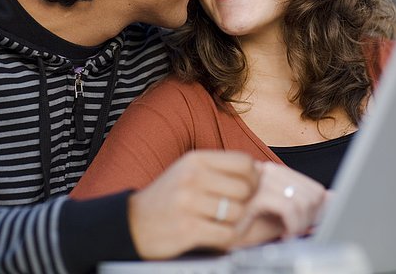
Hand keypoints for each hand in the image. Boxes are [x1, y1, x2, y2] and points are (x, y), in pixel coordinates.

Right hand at [127, 150, 258, 259]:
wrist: (135, 222)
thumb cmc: (169, 196)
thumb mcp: (189, 171)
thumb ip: (220, 169)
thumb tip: (260, 170)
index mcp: (196, 159)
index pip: (243, 161)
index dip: (255, 176)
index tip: (252, 186)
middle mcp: (193, 177)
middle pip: (245, 188)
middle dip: (248, 201)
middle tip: (240, 207)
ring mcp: (189, 203)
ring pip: (237, 212)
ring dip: (237, 221)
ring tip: (225, 220)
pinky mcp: (188, 228)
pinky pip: (226, 234)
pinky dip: (229, 237)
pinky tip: (219, 233)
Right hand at [235, 162, 326, 245]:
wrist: (209, 232)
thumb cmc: (239, 225)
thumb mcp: (274, 214)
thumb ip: (300, 205)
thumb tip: (333, 198)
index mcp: (270, 171)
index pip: (312, 187)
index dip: (316, 212)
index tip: (306, 226)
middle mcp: (264, 170)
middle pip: (311, 194)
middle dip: (311, 220)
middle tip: (297, 233)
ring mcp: (257, 181)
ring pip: (302, 201)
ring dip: (301, 225)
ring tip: (290, 234)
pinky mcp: (252, 195)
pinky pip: (288, 208)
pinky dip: (292, 226)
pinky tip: (284, 235)